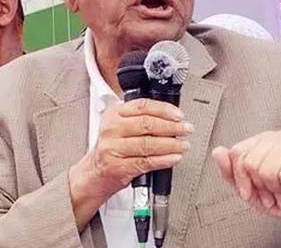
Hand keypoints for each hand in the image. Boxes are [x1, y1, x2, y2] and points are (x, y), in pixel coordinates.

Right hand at [69, 98, 192, 220]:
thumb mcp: (119, 126)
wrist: (94, 173)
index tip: (179, 115)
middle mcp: (112, 129)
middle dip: (172, 127)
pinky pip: (146, 162)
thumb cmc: (111, 148)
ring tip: (183, 145)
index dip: (164, 109)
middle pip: (147, 124)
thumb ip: (140, 118)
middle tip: (186, 129)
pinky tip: (174, 157)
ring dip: (171, 144)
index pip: (143, 106)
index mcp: (113, 114)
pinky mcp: (118, 167)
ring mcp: (113, 148)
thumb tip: (171, 117)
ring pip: (148, 144)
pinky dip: (164, 160)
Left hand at [212, 130, 280, 231]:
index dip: (241, 179)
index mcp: (263, 140)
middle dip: (259, 186)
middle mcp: (279, 137)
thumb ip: (231, 171)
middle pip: (250, 161)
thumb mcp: (249, 189)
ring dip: (274, 191)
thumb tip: (217, 151)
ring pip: (267, 169)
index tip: (252, 191)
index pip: (237, 152)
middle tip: (272, 194)